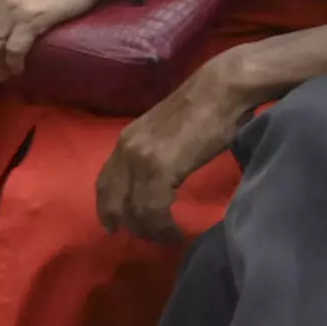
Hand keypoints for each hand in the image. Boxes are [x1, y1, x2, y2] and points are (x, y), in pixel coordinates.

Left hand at [97, 58, 257, 240]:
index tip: (114, 226)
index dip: (107, 207)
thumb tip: (162, 175)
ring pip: (133, 210)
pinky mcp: (160, 167)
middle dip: (125, 223)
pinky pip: (152, 209)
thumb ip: (157, 152)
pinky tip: (175, 230)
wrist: (222, 89)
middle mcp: (125, 150)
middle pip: (111, 200)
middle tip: (144, 237)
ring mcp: (140, 159)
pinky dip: (162, 225)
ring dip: (149, 229)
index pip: (104, 182)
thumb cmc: (206, 108)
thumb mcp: (168, 133)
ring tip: (166, 235)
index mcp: (126, 140)